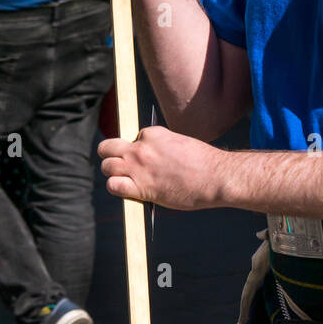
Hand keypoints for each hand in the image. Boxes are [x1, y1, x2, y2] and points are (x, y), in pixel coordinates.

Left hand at [98, 124, 224, 210]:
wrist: (215, 177)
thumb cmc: (202, 164)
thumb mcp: (178, 144)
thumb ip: (160, 149)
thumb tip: (149, 163)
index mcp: (152, 133)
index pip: (132, 139)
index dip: (137, 149)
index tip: (147, 159)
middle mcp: (141, 147)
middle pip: (108, 147)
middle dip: (112, 155)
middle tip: (122, 165)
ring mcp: (138, 167)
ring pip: (107, 166)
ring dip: (112, 173)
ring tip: (123, 179)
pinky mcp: (141, 187)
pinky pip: (113, 185)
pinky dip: (117, 188)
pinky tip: (127, 190)